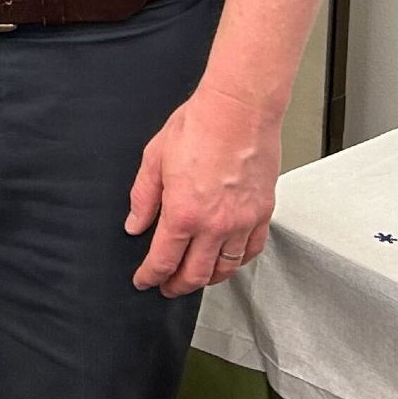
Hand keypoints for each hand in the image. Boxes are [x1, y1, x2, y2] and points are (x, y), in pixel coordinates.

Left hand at [126, 83, 279, 297]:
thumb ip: (143, 197)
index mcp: (183, 214)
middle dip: (177, 286)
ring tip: (195, 278)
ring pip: (225, 269)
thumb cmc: (198, 126)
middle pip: (195, 274)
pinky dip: (238, 262)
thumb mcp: (154, 158)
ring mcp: (242, 222)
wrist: (239, 111)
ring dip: (207, 279)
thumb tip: (135, 224)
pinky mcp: (262, 213)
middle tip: (166, 287)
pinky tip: (228, 260)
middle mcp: (215, 225)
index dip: (150, 276)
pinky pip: (251, 251)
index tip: (144, 280)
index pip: (163, 260)